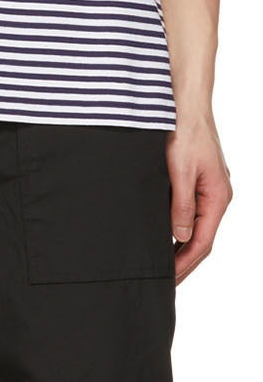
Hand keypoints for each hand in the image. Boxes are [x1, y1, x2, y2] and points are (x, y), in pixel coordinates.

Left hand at [165, 111, 232, 284]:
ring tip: (164, 262)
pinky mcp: (199, 177)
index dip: (185, 263)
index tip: (168, 280)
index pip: (202, 242)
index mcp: (218, 196)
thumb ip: (182, 205)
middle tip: (165, 280)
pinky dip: (181, 224)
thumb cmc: (185, 129)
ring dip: (182, 244)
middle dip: (184, 260)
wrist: (185, 101)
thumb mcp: (180, 170)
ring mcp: (209, 186)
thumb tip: (181, 237)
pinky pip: (192, 208)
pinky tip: (167, 230)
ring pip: (197, 223)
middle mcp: (217, 194)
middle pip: (202, 237)